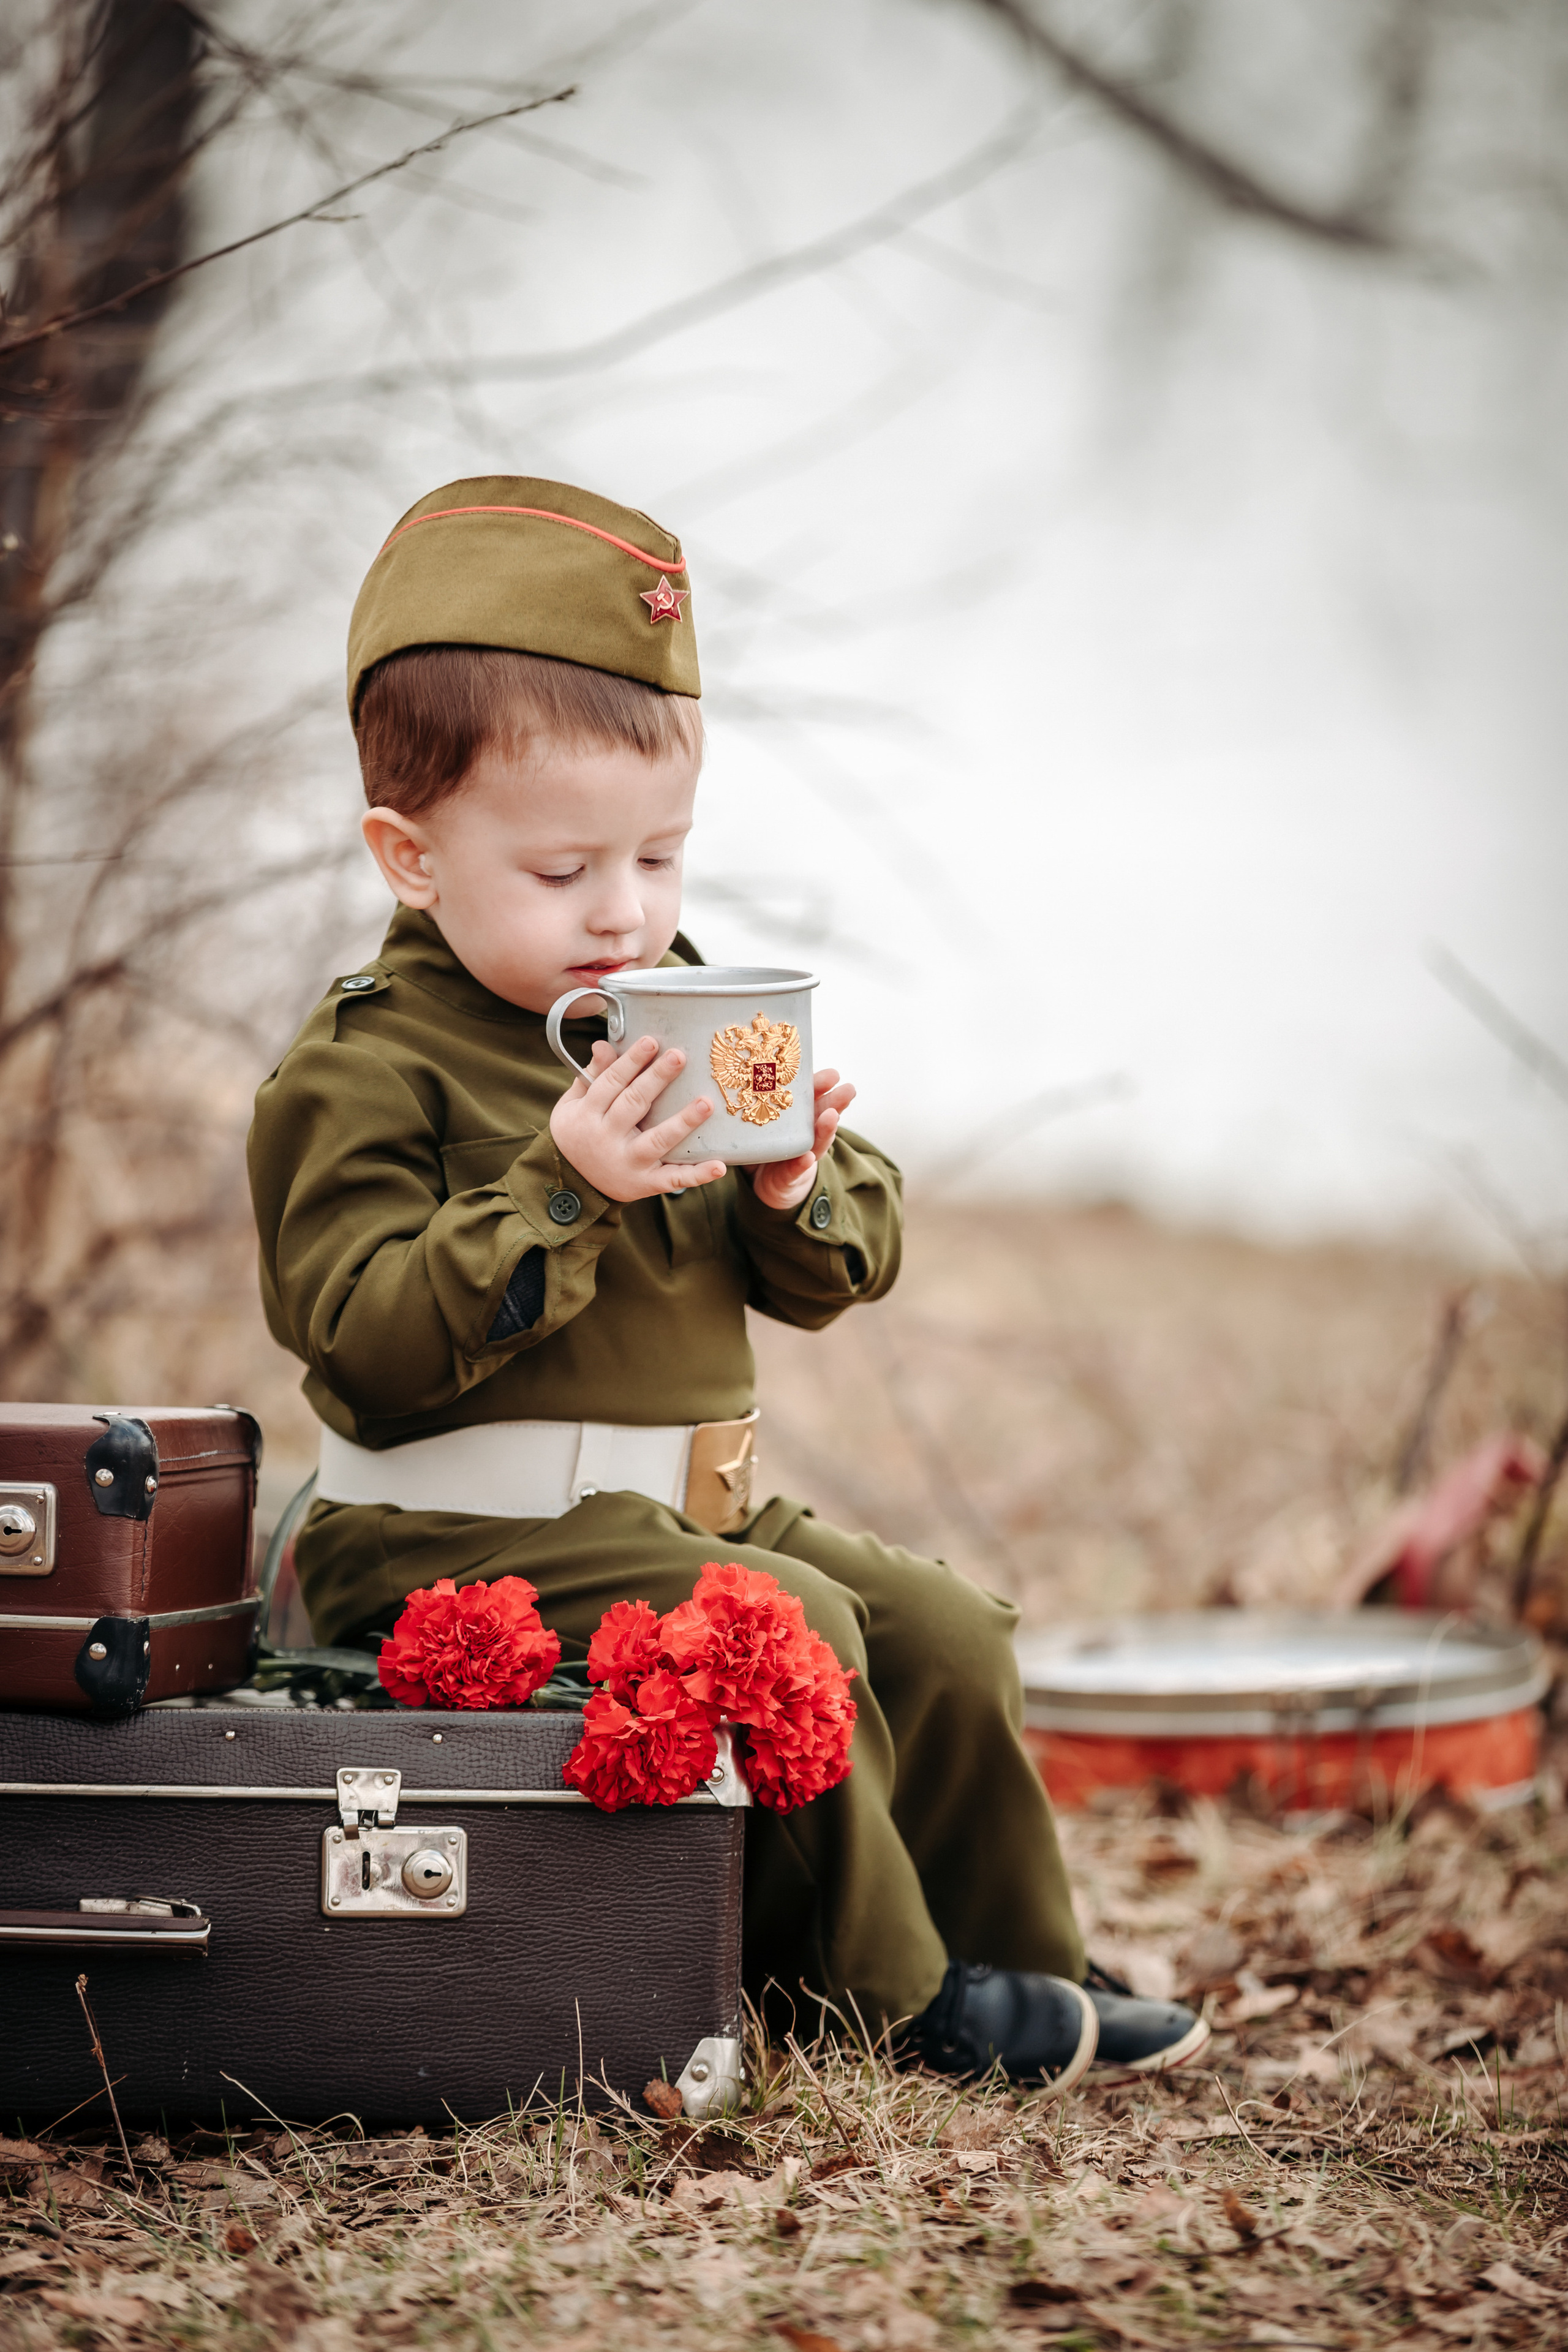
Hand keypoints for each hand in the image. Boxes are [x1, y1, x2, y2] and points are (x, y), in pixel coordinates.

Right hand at [550, 1035, 725, 1202]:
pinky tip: (718, 1166)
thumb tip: (603, 1044)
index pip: (611, 1082)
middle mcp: (606, 1138)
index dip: (631, 1061)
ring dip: (683, 1122)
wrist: (571, 1184)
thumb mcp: (572, 1104)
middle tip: (679, 1056)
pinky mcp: (646, 1184)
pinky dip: (697, 1175)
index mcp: (588, 1114)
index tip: (651, 1042)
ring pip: (658, 1140)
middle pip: (634, 1104)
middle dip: (657, 1079)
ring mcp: (629, 1163)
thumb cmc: (577, 1134)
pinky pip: (673, 1180)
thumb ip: (591, 1075)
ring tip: (705, 1103)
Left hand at [751, 1068, 854, 1212]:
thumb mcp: (762, 1120)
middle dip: (836, 1102)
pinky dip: (802, 1164)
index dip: (821, 1085)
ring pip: (817, 1141)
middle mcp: (806, 1133)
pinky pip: (795, 1170)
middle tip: (848, 1090)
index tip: (833, 1074)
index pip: (812, 1097)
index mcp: (799, 1116)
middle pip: (823, 1115)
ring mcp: (802, 1155)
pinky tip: (808, 1158)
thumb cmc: (767, 1145)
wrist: (768, 1183)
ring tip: (832, 1116)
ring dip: (826, 1129)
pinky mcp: (790, 1176)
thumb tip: (743, 1068)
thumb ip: (758, 1100)